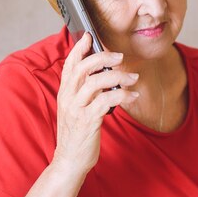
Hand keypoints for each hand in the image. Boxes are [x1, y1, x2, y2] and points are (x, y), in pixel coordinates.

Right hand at [54, 32, 138, 173]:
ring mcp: (77, 109)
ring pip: (96, 82)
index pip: (69, 64)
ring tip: (133, 78)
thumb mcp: (75, 108)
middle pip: (83, 68)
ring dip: (118, 76)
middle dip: (103, 57)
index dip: (79, 48)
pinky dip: (122, 94)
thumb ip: (84, 91)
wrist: (69, 160)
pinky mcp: (88, 121)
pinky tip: (132, 95)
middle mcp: (68, 97)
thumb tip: (103, 73)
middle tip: (120, 56)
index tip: (89, 36)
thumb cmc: (77, 133)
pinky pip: (107, 100)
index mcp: (64, 92)